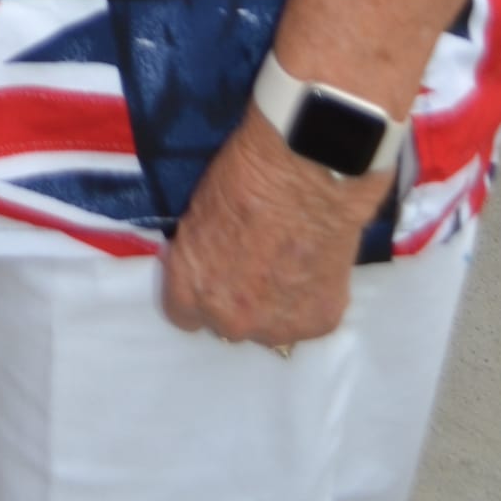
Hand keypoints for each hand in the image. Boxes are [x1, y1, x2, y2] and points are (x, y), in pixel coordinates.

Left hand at [160, 112, 386, 349]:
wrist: (307, 172)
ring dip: (275, 304)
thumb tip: (205, 263)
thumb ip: (200, 253)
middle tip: (255, 262)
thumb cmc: (245, 175)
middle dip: (237, 298)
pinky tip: (314, 265)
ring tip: (289, 263)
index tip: (211, 272)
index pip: (183, 313)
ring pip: (270, 327)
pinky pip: (306, 319)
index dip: (199, 288)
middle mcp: (230, 319)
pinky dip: (309, 298)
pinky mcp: (317, 323)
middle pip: (227, 322)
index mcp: (192, 288)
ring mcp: (276, 328)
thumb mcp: (199, 211)